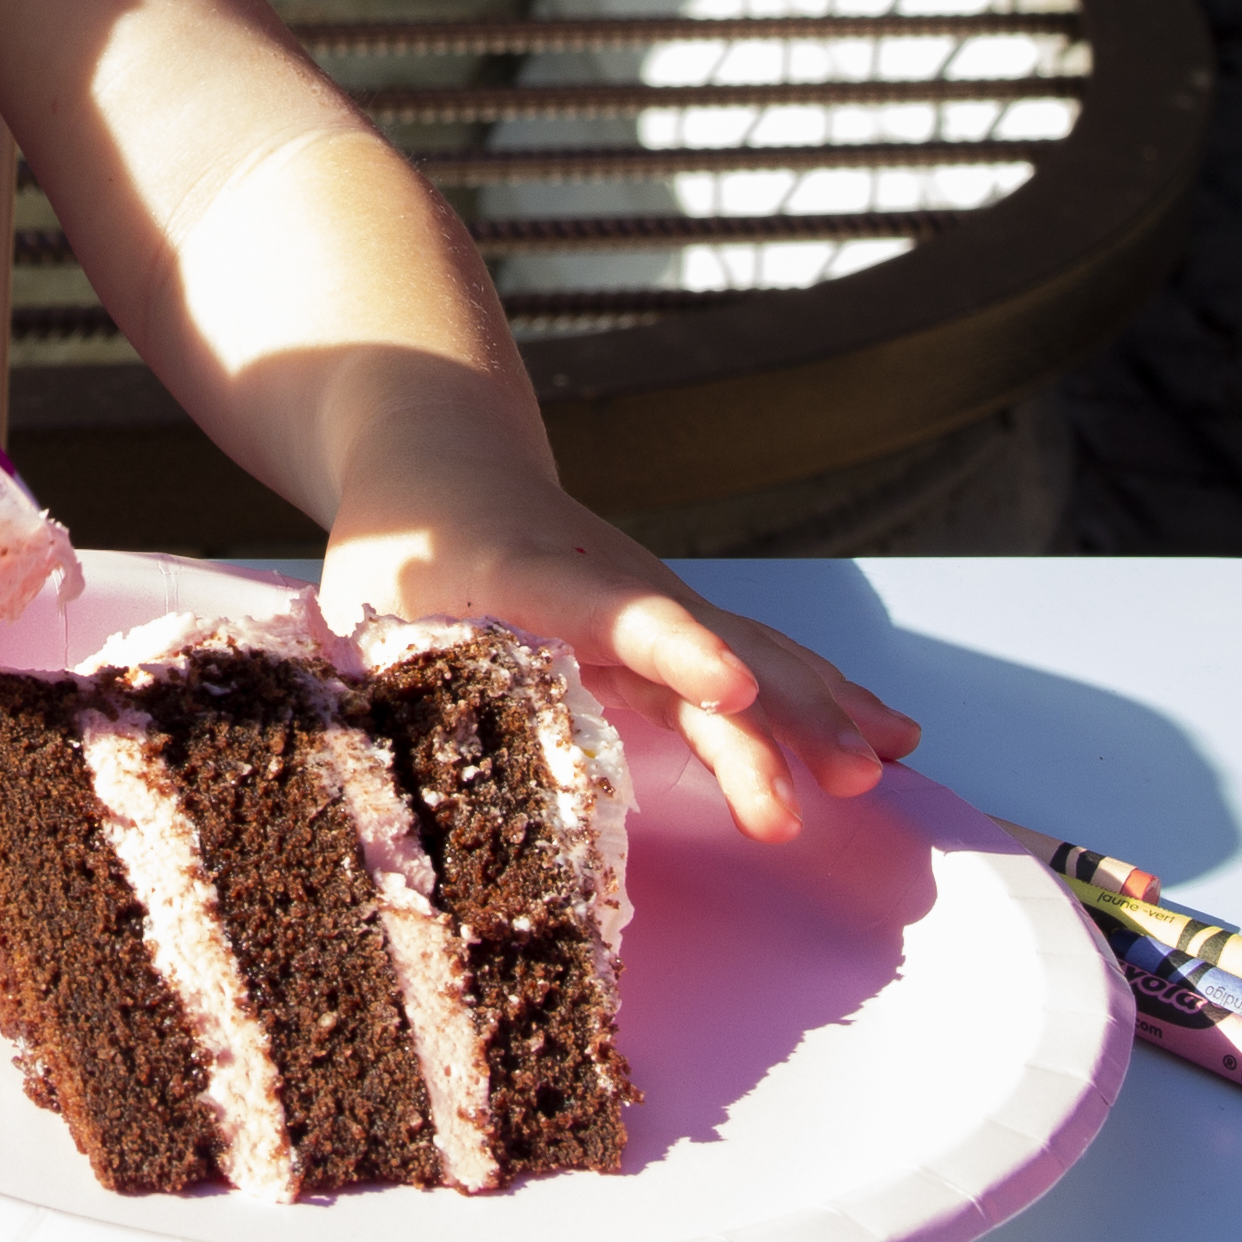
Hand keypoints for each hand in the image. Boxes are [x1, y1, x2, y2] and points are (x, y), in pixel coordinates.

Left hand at [323, 471, 920, 845]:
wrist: (442, 458)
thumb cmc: (390, 545)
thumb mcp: (354, 605)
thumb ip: (370, 677)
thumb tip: (366, 768)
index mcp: (522, 576)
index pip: (609, 613)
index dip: (672, 651)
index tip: (729, 691)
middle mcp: (609, 583)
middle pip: (702, 646)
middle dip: (773, 714)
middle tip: (831, 782)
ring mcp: (651, 599)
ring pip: (749, 649)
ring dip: (816, 709)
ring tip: (879, 765)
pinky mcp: (671, 622)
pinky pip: (757, 660)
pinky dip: (821, 698)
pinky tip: (886, 739)